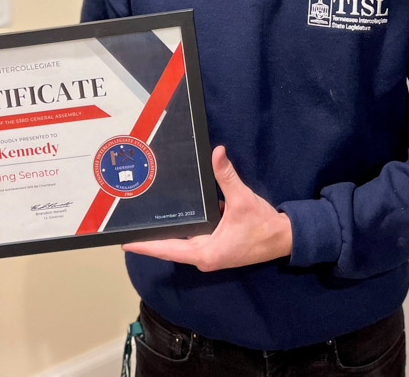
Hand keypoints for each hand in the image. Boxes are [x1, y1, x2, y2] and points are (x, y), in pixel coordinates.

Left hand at [123, 146, 291, 270]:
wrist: (283, 238)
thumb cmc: (262, 226)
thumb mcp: (243, 199)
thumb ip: (227, 176)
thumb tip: (216, 152)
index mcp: (205, 253)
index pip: (167, 249)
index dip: (146, 245)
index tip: (125, 242)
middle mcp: (203, 256)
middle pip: (170, 246)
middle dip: (151, 236)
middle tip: (129, 223)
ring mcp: (209, 252)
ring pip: (181, 241)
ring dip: (166, 230)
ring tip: (145, 216)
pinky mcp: (215, 246)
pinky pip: (192, 237)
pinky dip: (183, 226)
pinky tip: (174, 211)